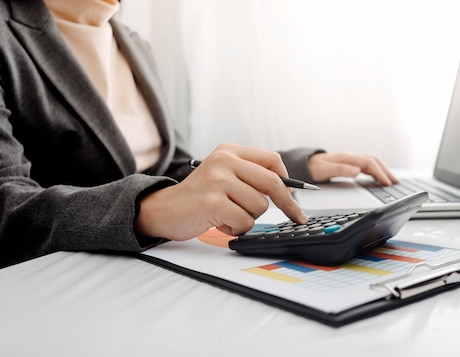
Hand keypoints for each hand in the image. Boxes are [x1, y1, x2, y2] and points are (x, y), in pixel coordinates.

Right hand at [135, 143, 307, 240]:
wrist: (164, 209)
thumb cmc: (199, 196)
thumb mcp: (222, 174)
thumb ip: (249, 175)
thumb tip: (288, 189)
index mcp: (228, 151)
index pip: (272, 160)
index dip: (287, 180)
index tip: (293, 196)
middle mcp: (223, 161)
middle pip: (272, 183)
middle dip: (286, 204)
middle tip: (295, 216)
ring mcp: (217, 181)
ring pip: (259, 206)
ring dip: (248, 217)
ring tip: (228, 214)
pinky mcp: (213, 203)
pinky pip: (244, 222)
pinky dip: (236, 228)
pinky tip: (219, 222)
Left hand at [307, 152, 397, 184]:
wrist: (304, 164)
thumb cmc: (313, 168)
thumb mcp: (324, 170)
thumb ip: (340, 170)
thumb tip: (357, 171)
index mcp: (347, 158)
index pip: (369, 163)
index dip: (379, 173)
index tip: (387, 183)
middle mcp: (351, 157)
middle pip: (373, 161)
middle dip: (386, 171)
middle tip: (395, 183)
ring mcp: (350, 159)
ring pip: (372, 162)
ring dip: (383, 170)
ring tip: (391, 181)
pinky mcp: (349, 163)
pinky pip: (367, 165)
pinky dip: (376, 171)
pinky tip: (378, 178)